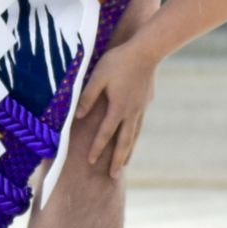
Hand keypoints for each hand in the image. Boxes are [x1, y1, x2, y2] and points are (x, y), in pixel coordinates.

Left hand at [73, 40, 159, 179]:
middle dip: (118, 160)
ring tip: (126, 163)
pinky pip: (140, 124)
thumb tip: (79, 117)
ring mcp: (141, 108)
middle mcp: (131, 112)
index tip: (91, 162)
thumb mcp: (97, 77)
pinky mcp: (146, 101)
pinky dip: (135, 135)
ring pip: (134, 135)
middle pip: (124, 142)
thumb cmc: (118, 62)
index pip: (105, 133)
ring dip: (129, 151)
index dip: (97, 148)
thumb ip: (88, 97)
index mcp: (118, 108)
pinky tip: (134, 137)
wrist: (147, 51)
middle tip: (114, 176)